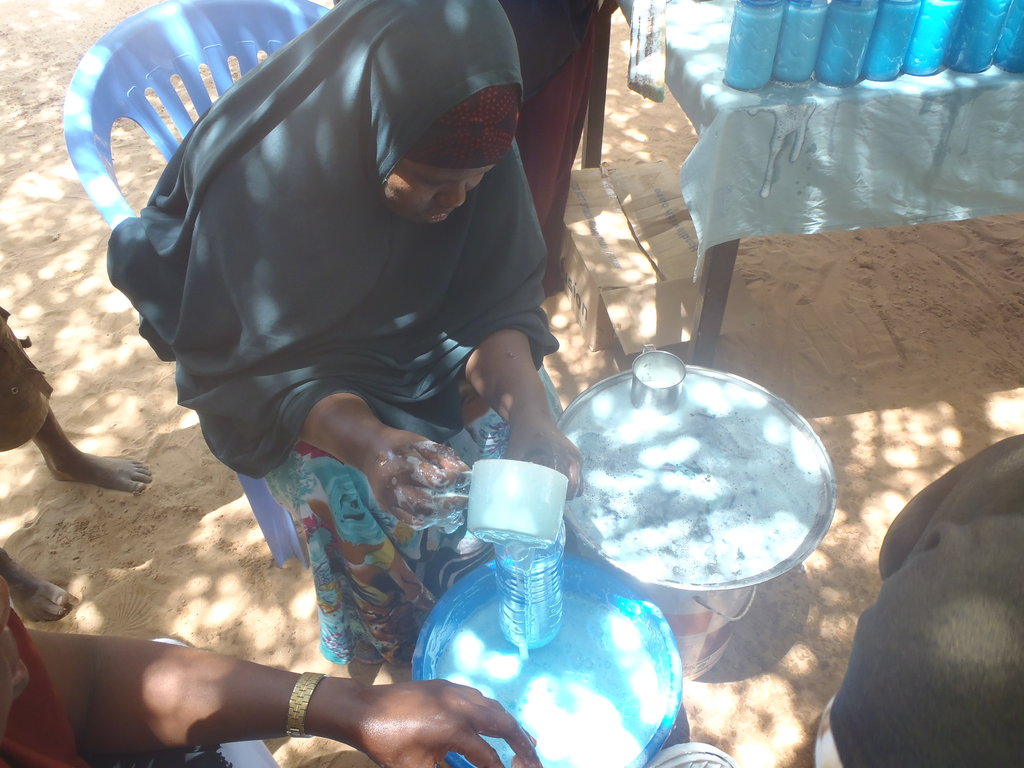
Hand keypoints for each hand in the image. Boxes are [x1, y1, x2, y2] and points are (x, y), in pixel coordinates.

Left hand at [349, 680, 542, 767]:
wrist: (363, 710)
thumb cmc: (388, 746)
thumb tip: (472, 767)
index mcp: (455, 729)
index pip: (490, 757)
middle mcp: (461, 706)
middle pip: (504, 724)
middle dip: (523, 744)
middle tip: (535, 761)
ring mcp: (454, 691)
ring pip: (493, 706)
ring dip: (510, 725)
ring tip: (524, 742)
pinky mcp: (445, 684)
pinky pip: (478, 697)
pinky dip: (493, 711)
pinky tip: (494, 721)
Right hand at [364, 435, 470, 526]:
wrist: (369, 451)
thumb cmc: (399, 445)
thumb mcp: (422, 442)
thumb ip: (443, 456)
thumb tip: (464, 471)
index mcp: (405, 466)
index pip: (437, 480)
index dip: (455, 481)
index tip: (467, 479)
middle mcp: (395, 487)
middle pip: (428, 504)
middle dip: (451, 504)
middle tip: (466, 501)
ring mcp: (390, 501)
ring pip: (420, 517)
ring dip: (442, 517)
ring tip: (456, 512)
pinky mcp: (387, 509)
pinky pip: (410, 521)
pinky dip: (428, 521)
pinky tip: (439, 516)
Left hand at [506, 413, 581, 497]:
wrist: (533, 415)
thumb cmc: (524, 432)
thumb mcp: (515, 450)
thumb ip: (513, 470)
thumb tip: (510, 490)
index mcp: (559, 453)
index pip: (563, 482)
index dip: (554, 495)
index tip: (543, 502)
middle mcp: (572, 455)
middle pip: (574, 486)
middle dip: (562, 495)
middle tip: (547, 499)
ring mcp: (576, 456)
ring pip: (578, 484)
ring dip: (566, 491)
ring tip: (551, 493)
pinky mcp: (576, 457)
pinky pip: (578, 477)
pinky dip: (570, 484)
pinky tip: (556, 485)